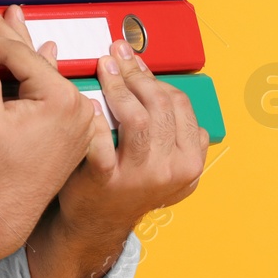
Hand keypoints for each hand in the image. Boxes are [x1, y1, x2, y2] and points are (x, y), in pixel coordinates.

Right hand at [0, 0, 96, 258]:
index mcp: (61, 100)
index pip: (20, 56)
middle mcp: (78, 107)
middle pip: (35, 60)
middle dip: (6, 32)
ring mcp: (76, 121)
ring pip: (43, 74)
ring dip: (22, 49)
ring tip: (14, 18)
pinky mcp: (68, 133)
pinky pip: (52, 92)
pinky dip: (40, 72)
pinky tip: (45, 52)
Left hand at [55, 39, 209, 236]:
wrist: (97, 223)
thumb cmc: (127, 184)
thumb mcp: (164, 163)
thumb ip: (170, 131)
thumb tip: (160, 86)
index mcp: (189, 161)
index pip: (180, 104)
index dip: (156, 77)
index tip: (136, 60)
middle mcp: (171, 169)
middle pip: (161, 106)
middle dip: (137, 73)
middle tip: (116, 54)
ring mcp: (140, 176)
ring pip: (138, 117)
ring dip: (119, 85)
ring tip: (103, 66)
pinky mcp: (107, 180)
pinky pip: (103, 141)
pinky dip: (97, 118)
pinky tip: (88, 101)